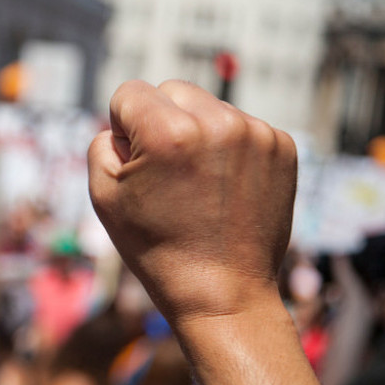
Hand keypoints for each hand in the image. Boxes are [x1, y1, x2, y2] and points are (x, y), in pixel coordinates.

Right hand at [88, 80, 296, 326]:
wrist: (222, 293)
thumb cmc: (157, 249)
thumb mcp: (103, 197)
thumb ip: (101, 143)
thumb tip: (124, 124)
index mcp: (168, 133)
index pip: (130, 93)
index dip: (122, 128)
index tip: (136, 167)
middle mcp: (218, 123)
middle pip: (172, 90)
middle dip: (161, 122)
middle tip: (166, 176)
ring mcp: (257, 133)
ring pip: (209, 107)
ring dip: (197, 134)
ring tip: (197, 186)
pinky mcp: (283, 147)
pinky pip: (241, 127)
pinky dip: (229, 149)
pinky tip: (223, 188)